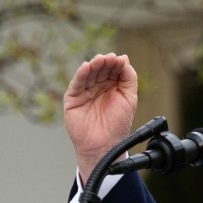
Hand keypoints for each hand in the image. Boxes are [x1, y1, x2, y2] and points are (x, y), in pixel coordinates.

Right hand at [63, 53, 137, 181]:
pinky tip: (86, 67)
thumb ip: (129, 78)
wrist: (104, 145)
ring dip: (94, 65)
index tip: (120, 60)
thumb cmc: (117, 125)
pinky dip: (80, 74)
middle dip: (105, 63)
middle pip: (101, 69)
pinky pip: (76, 84)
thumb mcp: (129, 98)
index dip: (116, 63)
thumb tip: (124, 58)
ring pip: (88, 74)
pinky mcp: (73, 98)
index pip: (113, 70)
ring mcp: (85, 92)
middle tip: (110, 58)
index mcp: (111, 86)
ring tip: (100, 60)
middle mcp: (98, 87)